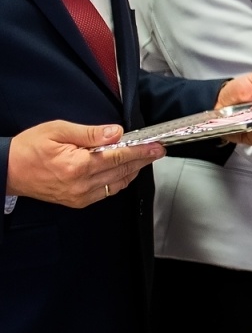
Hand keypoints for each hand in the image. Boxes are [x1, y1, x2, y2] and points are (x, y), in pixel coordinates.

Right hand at [4, 121, 163, 207]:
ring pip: (118, 183)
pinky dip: (119, 181)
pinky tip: (125, 171)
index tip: (156, 146)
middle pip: (123, 171)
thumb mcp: (58, 131)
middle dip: (142, 160)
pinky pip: (106, 192)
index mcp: (78, 165)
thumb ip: (90, 133)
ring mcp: (80, 196)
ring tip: (144, 159)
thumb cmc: (28, 149)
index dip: (141, 151)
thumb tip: (116, 133)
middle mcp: (82, 184)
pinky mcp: (77, 201)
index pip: (119, 157)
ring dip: (133, 171)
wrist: (8, 170)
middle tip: (157, 151)